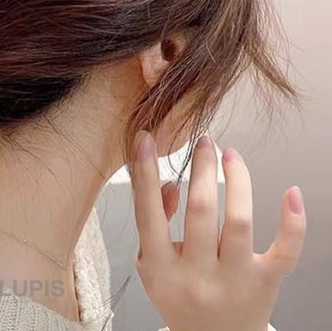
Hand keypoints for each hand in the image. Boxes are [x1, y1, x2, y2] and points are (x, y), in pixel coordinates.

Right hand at [131, 131, 305, 330]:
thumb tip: (171, 184)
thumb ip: (153, 225)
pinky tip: (291, 193)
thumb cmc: (181, 297)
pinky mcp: (265, 284)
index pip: (148, 212)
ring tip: (231, 155)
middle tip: (204, 142)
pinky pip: (285, 252)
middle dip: (202, 167)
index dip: (145, 172)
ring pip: (239, 221)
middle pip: (201, 210)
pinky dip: (292, 222)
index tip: (146, 141)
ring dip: (237, 180)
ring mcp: (234, 281)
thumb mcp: (152, 267)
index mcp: (162, 269)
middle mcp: (197, 276)